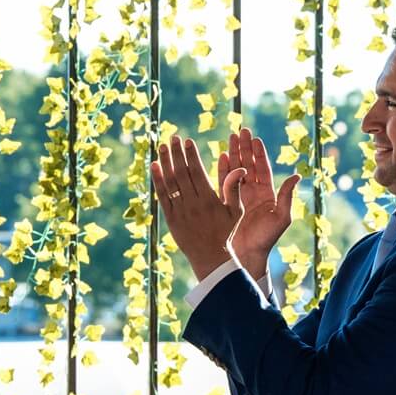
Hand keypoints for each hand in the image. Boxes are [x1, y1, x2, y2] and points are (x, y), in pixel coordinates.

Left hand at [152, 135, 237, 276]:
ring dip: (166, 162)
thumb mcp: (234, 211)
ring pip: (170, 182)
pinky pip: (162, 196)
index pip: (197, 171)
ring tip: (163, 146)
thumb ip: (234, 188)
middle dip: (177, 153)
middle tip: (173, 137)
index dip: (191, 155)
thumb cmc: (225, 232)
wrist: (209, 256)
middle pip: (182, 173)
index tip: (187, 141)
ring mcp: (179, 211)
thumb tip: (240, 168)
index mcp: (209, 199)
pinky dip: (158, 180)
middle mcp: (192, 203)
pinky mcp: (170, 218)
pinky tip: (155, 166)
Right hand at [217, 126, 301, 277]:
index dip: (258, 153)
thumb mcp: (281, 217)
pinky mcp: (228, 203)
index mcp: (267, 194)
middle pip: (249, 165)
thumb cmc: (266, 239)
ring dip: (234, 154)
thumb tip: (296, 175)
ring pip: (236, 170)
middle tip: (240, 131)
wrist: (248, 255)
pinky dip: (223, 170)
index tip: (254, 138)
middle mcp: (253, 193)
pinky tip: (221, 157)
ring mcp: (240, 197)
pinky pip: (225, 183)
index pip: (262, 168)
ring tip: (229, 138)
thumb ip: (287, 196)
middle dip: (244, 148)